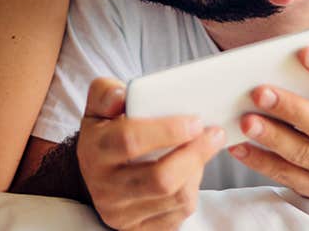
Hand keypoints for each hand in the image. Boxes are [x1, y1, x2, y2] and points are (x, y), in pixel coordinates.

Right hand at [78, 78, 225, 230]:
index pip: (130, 140)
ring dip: (197, 171)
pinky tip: (191, 172)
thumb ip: (107, 92)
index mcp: (94, 151)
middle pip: (160, 178)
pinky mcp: (139, 229)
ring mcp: (121, 213)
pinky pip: (178, 214)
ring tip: (202, 150)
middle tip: (214, 134)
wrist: (96, 175)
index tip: (195, 121)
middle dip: (195, 155)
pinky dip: (192, 190)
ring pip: (176, 197)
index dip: (167, 131)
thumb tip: (121, 96)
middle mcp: (104, 187)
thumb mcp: (99, 108)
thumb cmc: (106, 134)